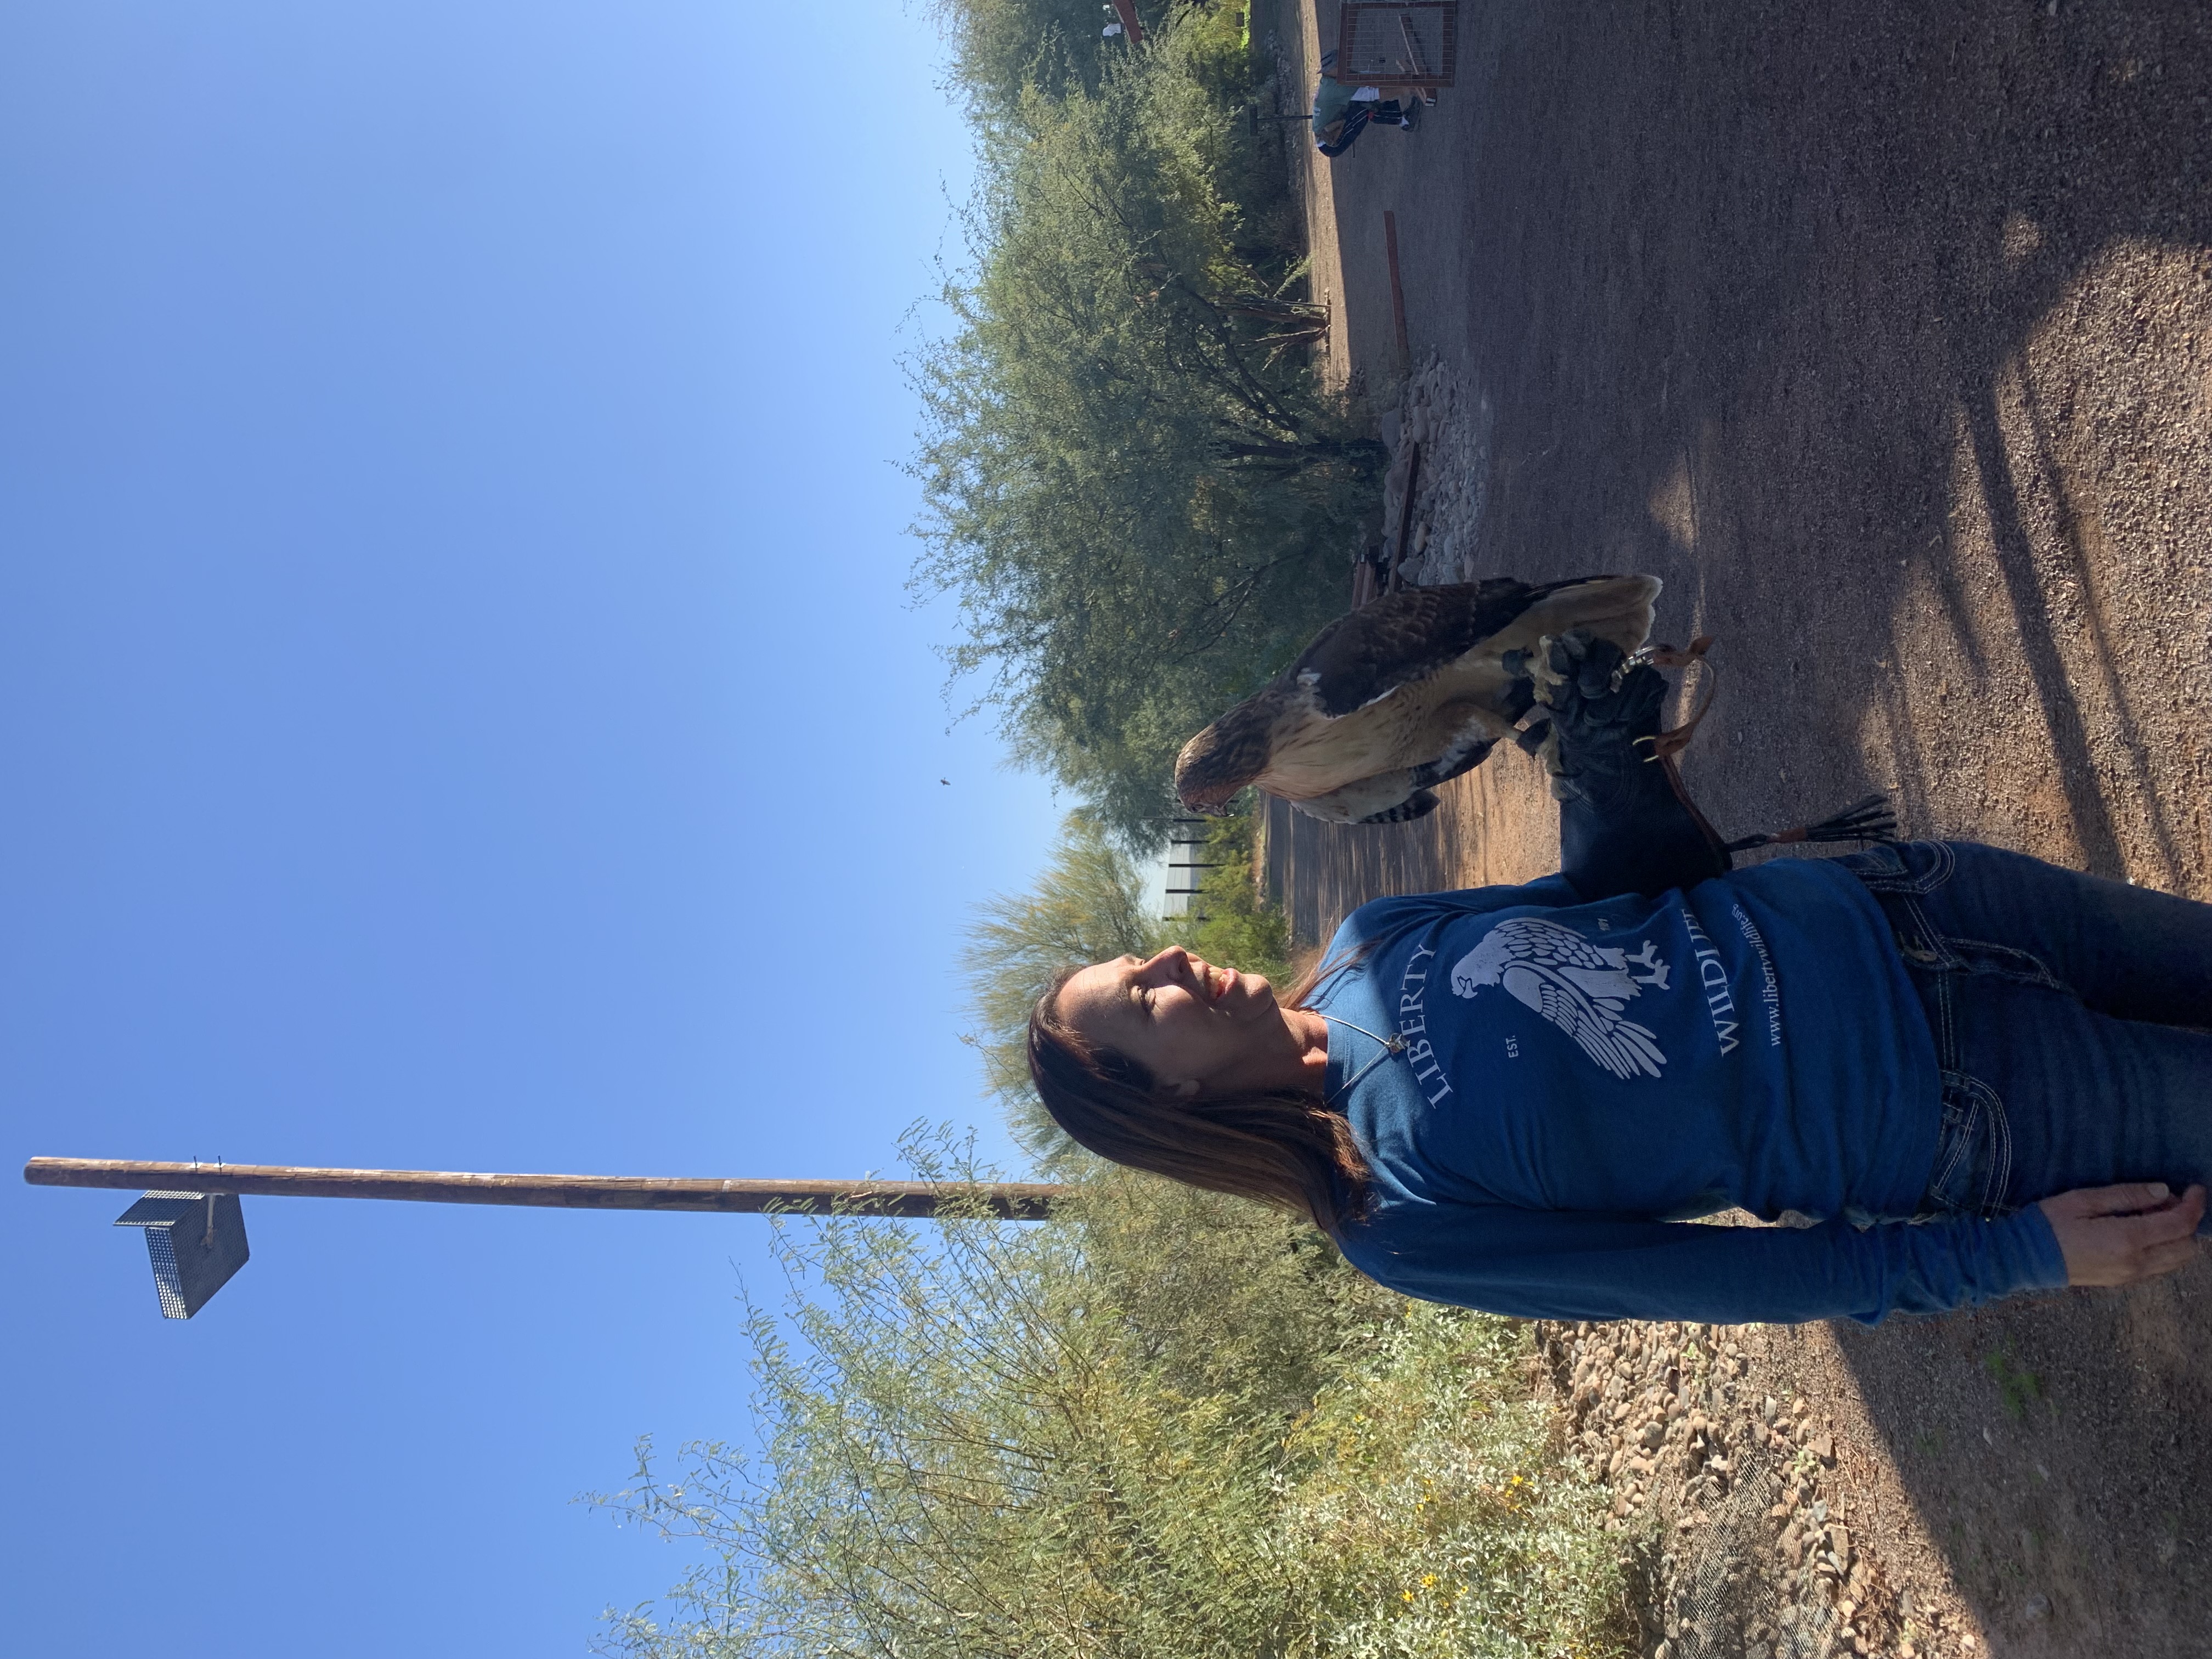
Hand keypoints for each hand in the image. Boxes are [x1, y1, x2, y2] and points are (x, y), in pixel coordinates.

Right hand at [2038, 1182, 2205, 1286]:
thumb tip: (2163, 1191)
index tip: (2195, 1187)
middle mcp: (2136, 1262)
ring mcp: (2131, 1276)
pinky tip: (2144, 1232)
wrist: (2023, 1259)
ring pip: (2177, 1260)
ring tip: (2155, 1215)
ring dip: (2178, 1237)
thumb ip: (2125, 1196)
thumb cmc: (2048, 1224)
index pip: (2179, 1224)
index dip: (2194, 1204)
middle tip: (2168, 1200)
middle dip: (2188, 1221)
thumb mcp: (2083, 1200)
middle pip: (2187, 1246)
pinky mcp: (2123, 1282)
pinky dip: (2166, 1249)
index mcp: (2127, 1239)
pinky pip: (2161, 1267)